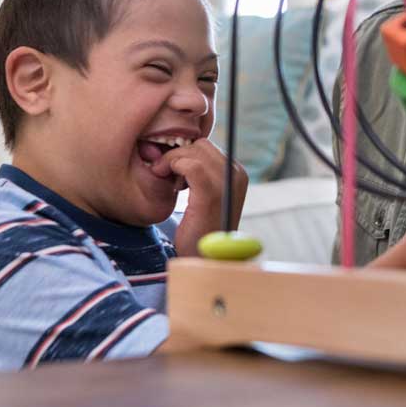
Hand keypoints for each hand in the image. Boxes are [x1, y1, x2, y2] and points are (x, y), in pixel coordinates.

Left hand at [151, 139, 247, 255]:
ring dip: (172, 162)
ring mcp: (226, 183)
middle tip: (167, 177)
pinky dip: (173, 168)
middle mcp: (237, 174)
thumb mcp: (205, 195)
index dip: (184, 154)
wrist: (204, 261)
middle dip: (178, 155)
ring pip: (193, 151)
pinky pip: (189, 165)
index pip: (206, 146)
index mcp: (237, 174)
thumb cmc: (200, 230)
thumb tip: (181, 148)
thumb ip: (201, 172)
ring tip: (169, 183)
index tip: (173, 173)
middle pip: (200, 145)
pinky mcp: (211, 193)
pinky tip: (171, 187)